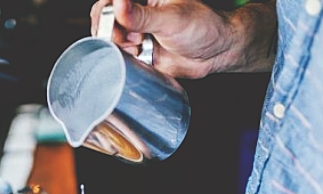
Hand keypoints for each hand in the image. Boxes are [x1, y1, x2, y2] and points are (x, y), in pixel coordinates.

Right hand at [90, 0, 276, 78]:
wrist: (217, 53)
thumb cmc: (202, 27)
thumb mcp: (171, 19)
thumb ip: (142, 16)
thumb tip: (118, 4)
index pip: (111, 0)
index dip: (106, 9)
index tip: (110, 19)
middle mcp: (138, 13)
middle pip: (106, 20)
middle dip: (111, 31)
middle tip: (130, 38)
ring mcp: (138, 33)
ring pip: (111, 40)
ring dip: (119, 46)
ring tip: (138, 46)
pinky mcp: (141, 53)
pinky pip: (122, 57)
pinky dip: (125, 59)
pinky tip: (139, 56)